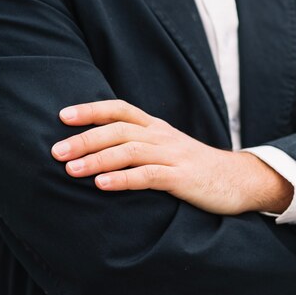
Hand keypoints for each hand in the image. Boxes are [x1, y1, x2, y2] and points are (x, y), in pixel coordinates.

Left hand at [51, 100, 292, 214]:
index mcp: (157, 127)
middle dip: (85, 138)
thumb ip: (140, 146)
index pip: (120, 109)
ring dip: (97, 159)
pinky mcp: (182, 178)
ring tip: (71, 169)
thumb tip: (100, 151)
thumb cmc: (196, 167)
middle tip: (56, 151)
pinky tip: (102, 185)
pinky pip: (148, 176)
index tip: (63, 116)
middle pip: (118, 130)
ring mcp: (173, 156)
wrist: (239, 180)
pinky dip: (123, 179)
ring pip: (129, 151)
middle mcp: (162, 136)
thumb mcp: (168, 149)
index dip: (91, 110)